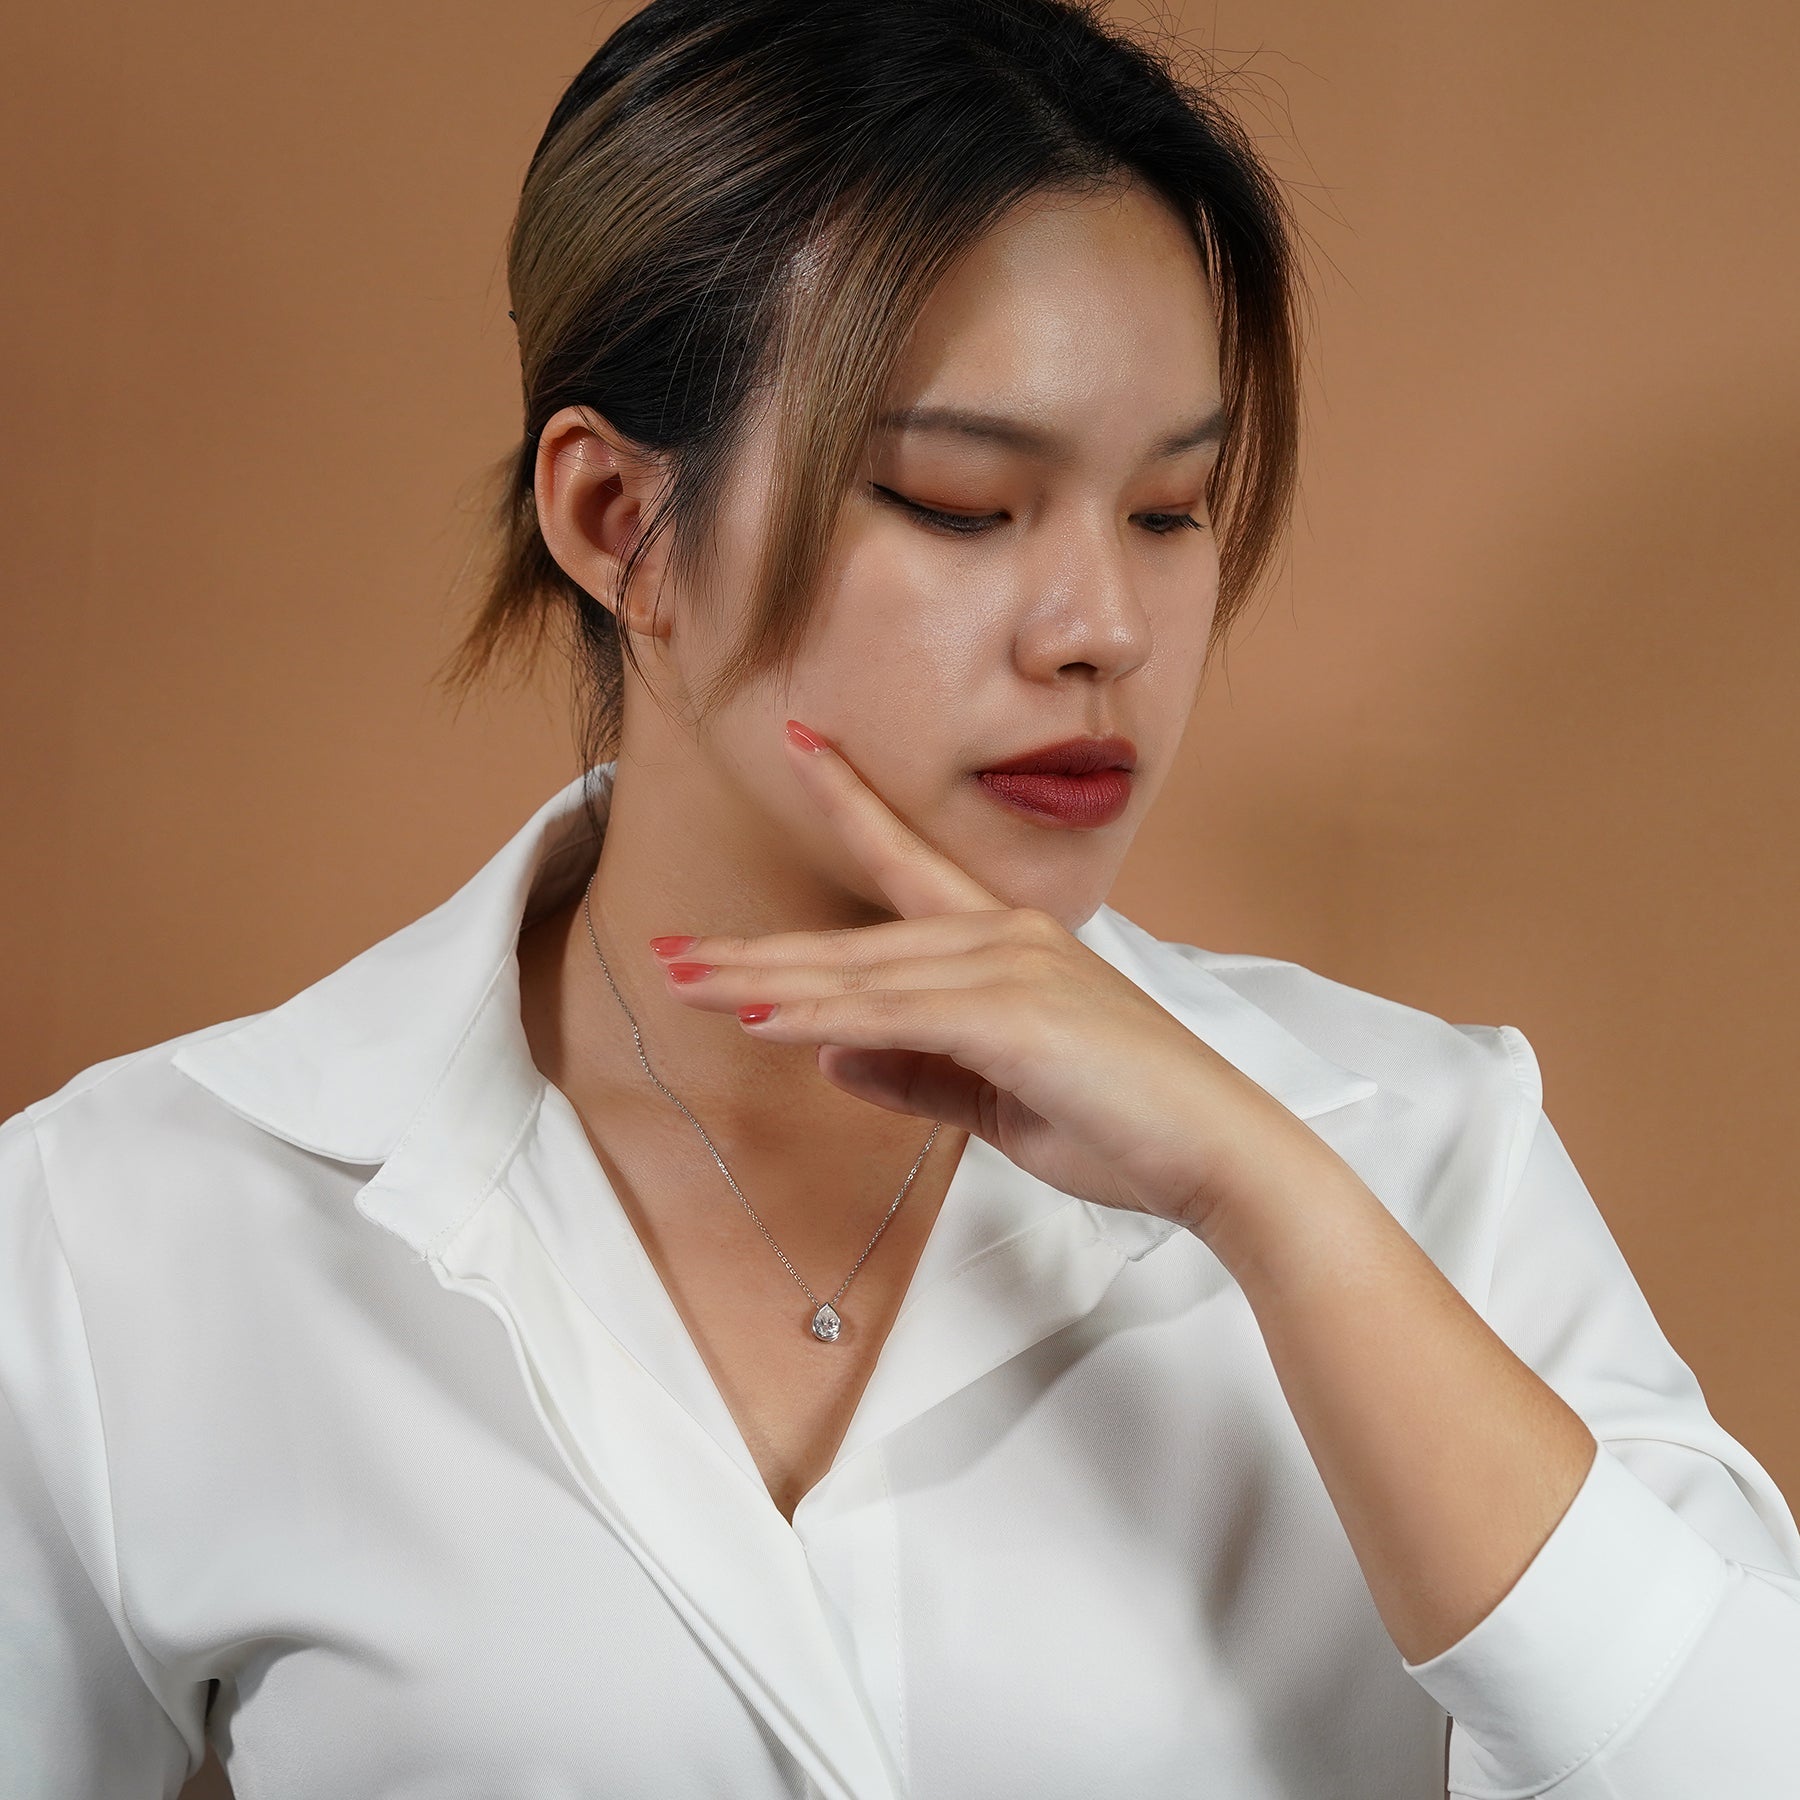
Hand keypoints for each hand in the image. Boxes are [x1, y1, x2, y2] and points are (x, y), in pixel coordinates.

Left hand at [650, 719, 1339, 1239]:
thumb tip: (833, 1055)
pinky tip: (756, 1017)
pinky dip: (819, 1016)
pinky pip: (893, 1014)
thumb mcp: (999, 1099)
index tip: (801, 746)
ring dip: (762, 982)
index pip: (909, 862)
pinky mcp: (1012, 1015)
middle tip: (669, 951)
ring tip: (680, 982)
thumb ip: (918, 1072)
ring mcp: (1010, 968)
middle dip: (755, 951)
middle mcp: (1005, 936)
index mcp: (1009, 943)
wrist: (1222, 1155)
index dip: (850, 802)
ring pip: (859, 974)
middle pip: (854, 942)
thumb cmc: (1125, 1123)